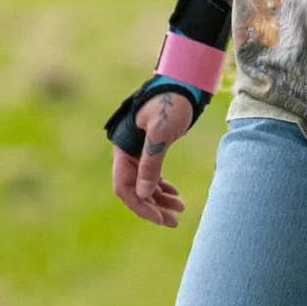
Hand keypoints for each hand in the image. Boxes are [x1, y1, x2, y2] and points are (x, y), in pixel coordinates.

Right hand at [111, 89, 192, 229]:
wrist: (182, 84)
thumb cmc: (170, 104)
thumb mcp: (161, 133)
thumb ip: (151, 163)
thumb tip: (144, 195)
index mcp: (124, 150)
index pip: (125, 188)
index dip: (140, 206)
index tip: (159, 218)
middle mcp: (128, 154)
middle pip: (135, 190)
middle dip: (153, 208)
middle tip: (174, 221)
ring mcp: (139, 153)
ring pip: (146, 185)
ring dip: (160, 200)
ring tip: (180, 209)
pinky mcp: (152, 150)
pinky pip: (152, 176)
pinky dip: (162, 188)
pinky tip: (175, 195)